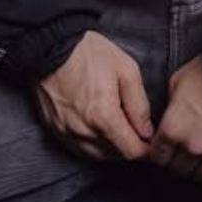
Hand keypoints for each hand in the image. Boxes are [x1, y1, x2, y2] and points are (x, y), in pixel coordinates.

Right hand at [35, 31, 152, 161]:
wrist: (51, 45)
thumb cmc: (88, 52)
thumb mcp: (126, 70)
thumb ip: (139, 105)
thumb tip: (146, 130)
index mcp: (103, 117)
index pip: (131, 151)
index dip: (145, 150)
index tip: (151, 142)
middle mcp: (83, 131)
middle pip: (114, 156)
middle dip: (129, 148)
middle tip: (137, 133)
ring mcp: (66, 132)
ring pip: (96, 155)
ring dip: (110, 149)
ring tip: (118, 130)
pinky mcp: (54, 128)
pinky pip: (77, 148)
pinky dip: (91, 145)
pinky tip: (98, 130)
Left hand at [149, 55, 201, 186]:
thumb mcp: (178, 81)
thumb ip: (169, 108)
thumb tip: (164, 123)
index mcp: (173, 128)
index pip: (157, 157)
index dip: (160, 152)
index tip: (166, 148)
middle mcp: (193, 146)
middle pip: (178, 170)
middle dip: (179, 161)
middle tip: (186, 150)